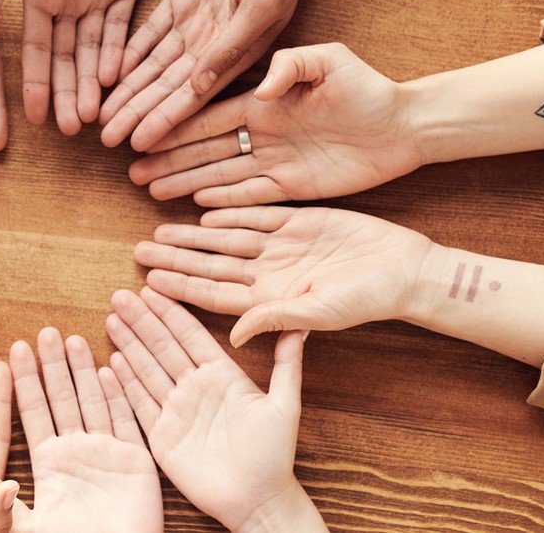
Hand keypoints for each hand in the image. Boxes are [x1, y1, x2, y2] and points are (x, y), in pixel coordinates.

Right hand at [0, 0, 159, 133]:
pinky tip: (116, 81)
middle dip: (67, 94)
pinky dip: (120, 55)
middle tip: (71, 131)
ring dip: (92, 84)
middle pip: (66, 57)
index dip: (35, 80)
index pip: (35, 45)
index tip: (33, 117)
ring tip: (93, 119)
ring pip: (94, 50)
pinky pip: (123, 28)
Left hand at [0, 329, 162, 532]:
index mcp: (48, 465)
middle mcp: (77, 454)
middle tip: (44, 331)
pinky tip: (112, 369)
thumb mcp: (25, 529)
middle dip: (53, 366)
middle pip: (62, 400)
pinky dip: (120, 396)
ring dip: (84, 371)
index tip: (13, 350)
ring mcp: (108, 455)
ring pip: (93, 402)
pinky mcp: (137, 462)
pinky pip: (128, 422)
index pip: (33, 413)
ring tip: (73, 339)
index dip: (24, 382)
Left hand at [100, 0, 339, 151]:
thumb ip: (229, 47)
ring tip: (102, 114)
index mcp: (238, 53)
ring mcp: (196, 21)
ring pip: (153, 64)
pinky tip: (109, 72)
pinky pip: (149, 31)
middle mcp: (213, 44)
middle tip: (105, 138)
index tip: (137, 144)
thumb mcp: (260, 5)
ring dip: (128, 89)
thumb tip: (200, 88)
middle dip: (137, 112)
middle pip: (166, 86)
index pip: (192, 97)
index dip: (164, 121)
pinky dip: (130, 51)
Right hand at [107, 288, 324, 531]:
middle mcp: (196, 388)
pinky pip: (139, 404)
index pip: (190, 335)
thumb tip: (299, 325)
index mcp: (222, 375)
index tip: (153, 288)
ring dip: (129, 344)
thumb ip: (287, 365)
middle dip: (141, 320)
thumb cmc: (274, 456)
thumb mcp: (284, 405)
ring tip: (111, 319)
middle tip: (120, 295)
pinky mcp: (161, 435)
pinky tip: (111, 362)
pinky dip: (125, 383)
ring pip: (147, 369)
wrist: (256, 500)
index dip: (170, 312)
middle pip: (163, 346)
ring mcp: (176, 410)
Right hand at [129, 43, 421, 205]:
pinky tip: (195, 204)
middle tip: (132, 169)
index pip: (209, 115)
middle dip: (168, 158)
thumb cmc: (368, 86)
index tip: (143, 132)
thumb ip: (292, 66)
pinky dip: (223, 201)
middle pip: (204, 148)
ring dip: (185, 181)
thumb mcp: (330, 60)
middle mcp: (261, 132)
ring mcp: (274, 160)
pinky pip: (250, 195)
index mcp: (262, 101)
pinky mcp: (293, 185)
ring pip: (220, 173)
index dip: (175, 124)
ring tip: (151, 189)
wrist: (404, 125)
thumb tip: (262, 87)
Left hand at [134, 205, 433, 346]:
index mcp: (269, 298)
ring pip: (226, 237)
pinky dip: (229, 208)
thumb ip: (274, 319)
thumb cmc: (366, 299)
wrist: (405, 269)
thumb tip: (232, 337)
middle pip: (210, 264)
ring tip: (159, 228)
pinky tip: (201, 207)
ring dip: (193, 234)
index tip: (148, 282)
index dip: (180, 286)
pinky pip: (255, 213)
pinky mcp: (298, 221)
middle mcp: (269, 272)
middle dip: (175, 257)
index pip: (213, 292)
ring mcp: (281, 246)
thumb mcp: (318, 312)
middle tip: (137, 249)